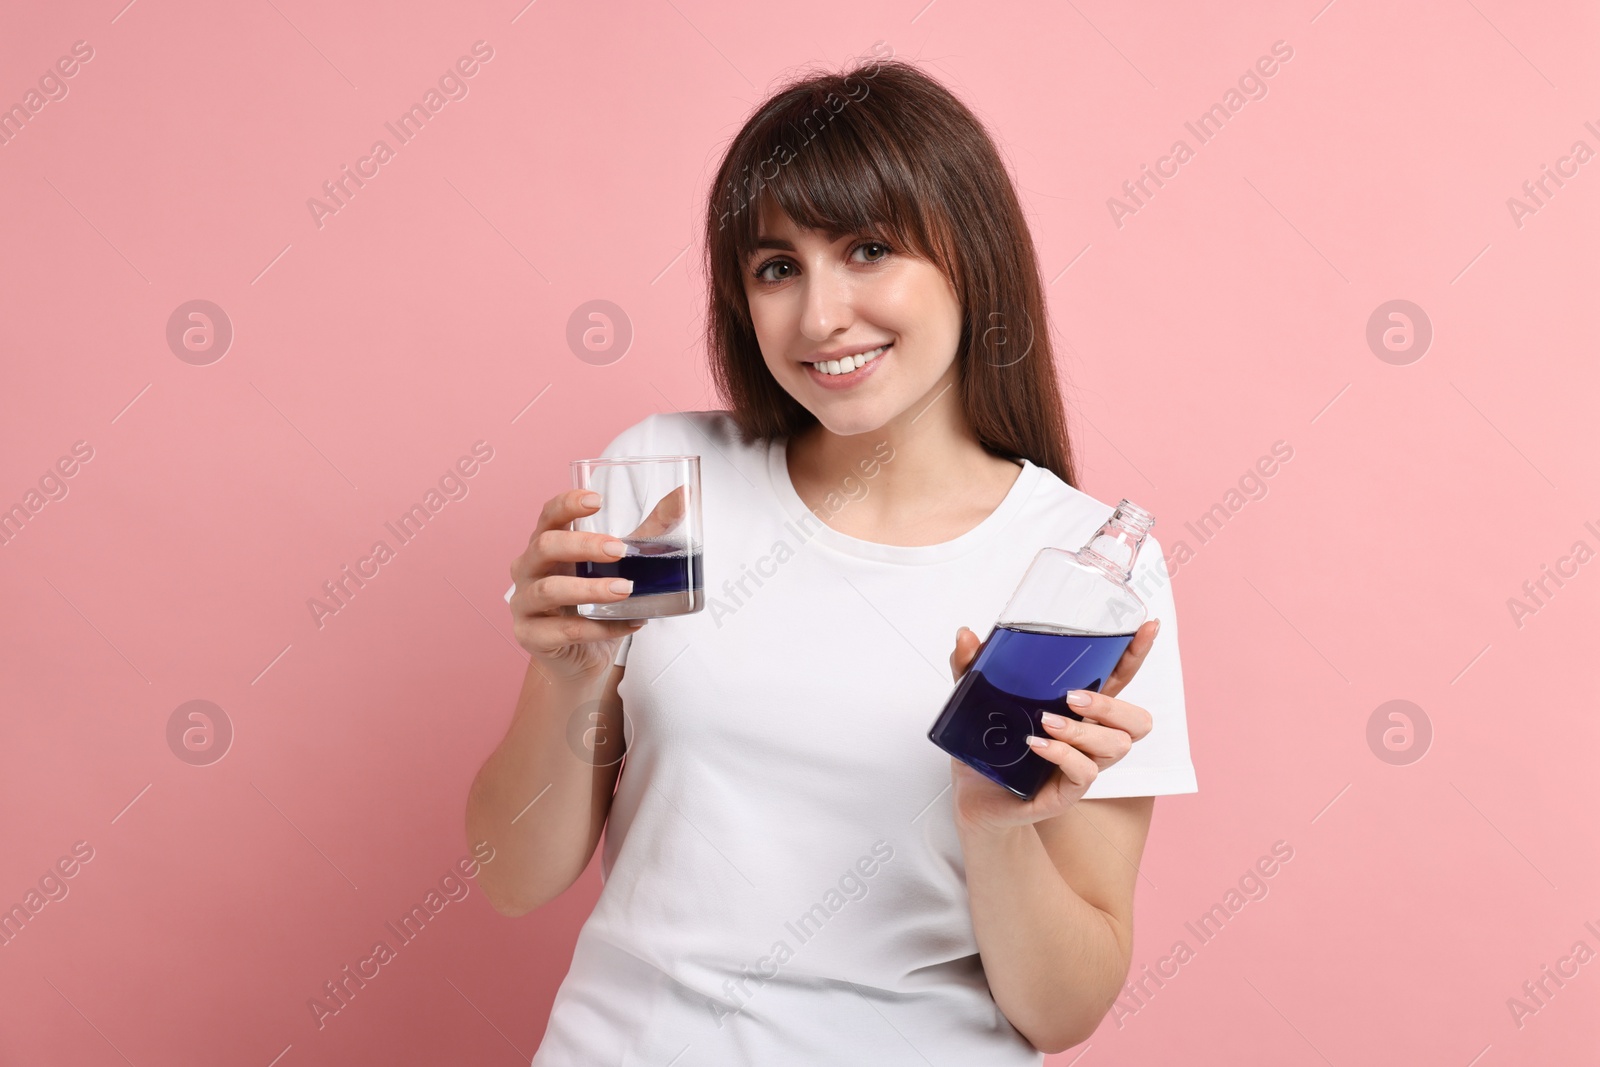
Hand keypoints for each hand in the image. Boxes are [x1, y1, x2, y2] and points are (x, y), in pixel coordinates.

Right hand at [507, 489, 648, 681]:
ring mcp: (524, 604)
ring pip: (548, 589)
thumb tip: (684, 496)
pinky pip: (564, 630)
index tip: (596, 500)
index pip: (549, 515)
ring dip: (589, 588)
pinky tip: (628, 624)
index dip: (567, 504)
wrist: (581, 658)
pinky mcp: (531, 636)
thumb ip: (649, 532)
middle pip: (544, 546)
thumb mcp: (622, 564)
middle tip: (619, 550)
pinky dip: (599, 627)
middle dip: (583, 545)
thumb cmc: (595, 603)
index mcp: (547, 545)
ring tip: (625, 589)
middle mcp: (529, 570)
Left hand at [946, 620, 1159, 834]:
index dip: (1136, 655)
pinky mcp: (1068, 791)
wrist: (972, 797)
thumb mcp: (975, 701)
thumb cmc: (986, 747)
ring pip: (1117, 746)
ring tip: (1048, 722)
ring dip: (1084, 731)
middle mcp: (1089, 736)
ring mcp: (1083, 764)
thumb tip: (965, 635)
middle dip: (1112, 705)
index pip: (1119, 679)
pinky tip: (1037, 746)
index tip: (1148, 627)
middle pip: (1136, 720)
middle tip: (1073, 698)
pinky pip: (1084, 773)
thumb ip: (971, 666)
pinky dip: (1063, 756)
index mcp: (1079, 708)